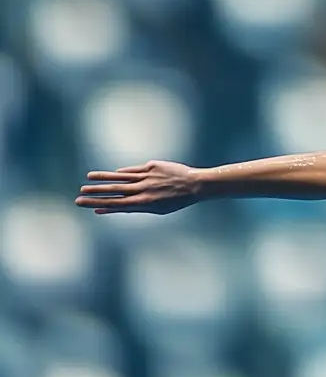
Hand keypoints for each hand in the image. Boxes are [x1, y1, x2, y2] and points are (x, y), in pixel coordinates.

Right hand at [77, 160, 204, 214]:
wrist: (195, 185)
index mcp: (144, 204)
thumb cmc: (175, 200)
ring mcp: (147, 178)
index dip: (98, 204)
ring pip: (120, 178)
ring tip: (88, 178)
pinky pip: (133, 170)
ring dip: (103, 178)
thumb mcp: (155, 209)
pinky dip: (122, 173)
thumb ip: (131, 207)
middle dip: (96, 192)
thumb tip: (107, 209)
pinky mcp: (152, 166)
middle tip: (79, 193)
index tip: (83, 204)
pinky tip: (112, 174)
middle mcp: (144, 191)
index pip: (115, 204)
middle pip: (114, 191)